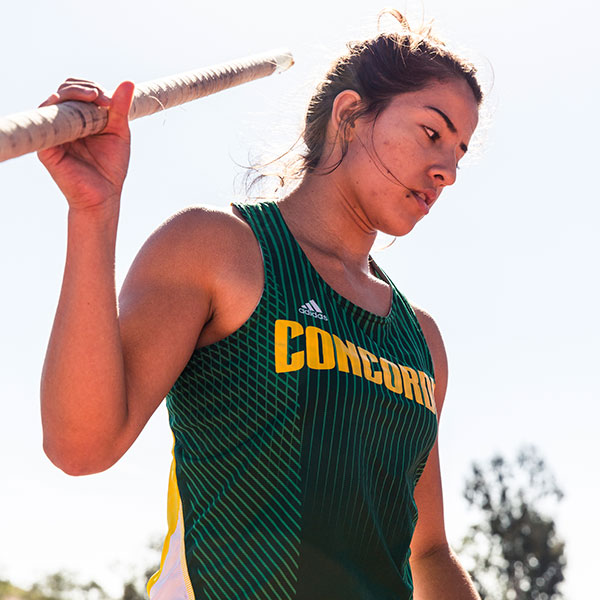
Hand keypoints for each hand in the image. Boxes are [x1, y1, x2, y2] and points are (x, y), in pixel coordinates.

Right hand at [38, 79, 135, 213]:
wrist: (104, 195)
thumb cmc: (111, 167)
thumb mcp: (119, 133)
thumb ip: (120, 109)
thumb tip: (128, 82)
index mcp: (82, 118)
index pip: (80, 91)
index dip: (92, 87)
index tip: (109, 98)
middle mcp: (66, 122)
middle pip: (65, 90)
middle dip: (82, 87)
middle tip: (100, 97)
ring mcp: (55, 132)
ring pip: (54, 100)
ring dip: (72, 93)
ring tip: (92, 98)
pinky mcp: (46, 145)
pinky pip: (44, 120)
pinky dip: (55, 108)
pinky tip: (70, 108)